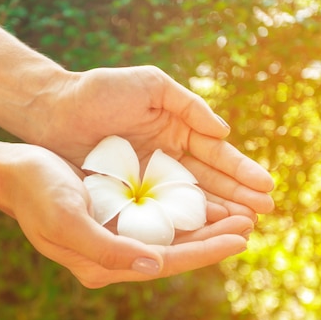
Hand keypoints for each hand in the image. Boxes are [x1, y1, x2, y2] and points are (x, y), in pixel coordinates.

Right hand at [0, 143, 252, 287]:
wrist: (14, 173)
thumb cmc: (37, 193)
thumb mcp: (68, 220)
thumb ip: (108, 248)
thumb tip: (156, 263)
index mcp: (104, 264)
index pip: (167, 263)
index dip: (206, 251)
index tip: (242, 237)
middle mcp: (114, 256)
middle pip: (175, 251)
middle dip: (213, 238)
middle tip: (250, 220)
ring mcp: (115, 237)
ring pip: (170, 236)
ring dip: (202, 224)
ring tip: (236, 211)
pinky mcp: (114, 218)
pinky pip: (156, 219)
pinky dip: (182, 211)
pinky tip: (202, 199)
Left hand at [38, 66, 274, 220]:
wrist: (53, 110)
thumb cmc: (99, 91)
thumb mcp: (150, 86)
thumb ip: (189, 105)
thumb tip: (224, 133)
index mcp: (177, 129)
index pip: (216, 155)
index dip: (241, 171)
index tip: (267, 187)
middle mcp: (167, 157)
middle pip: (209, 181)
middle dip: (237, 197)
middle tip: (264, 215)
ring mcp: (148, 178)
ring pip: (188, 200)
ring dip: (216, 213)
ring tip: (244, 227)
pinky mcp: (127, 195)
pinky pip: (159, 211)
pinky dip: (181, 222)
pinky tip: (203, 233)